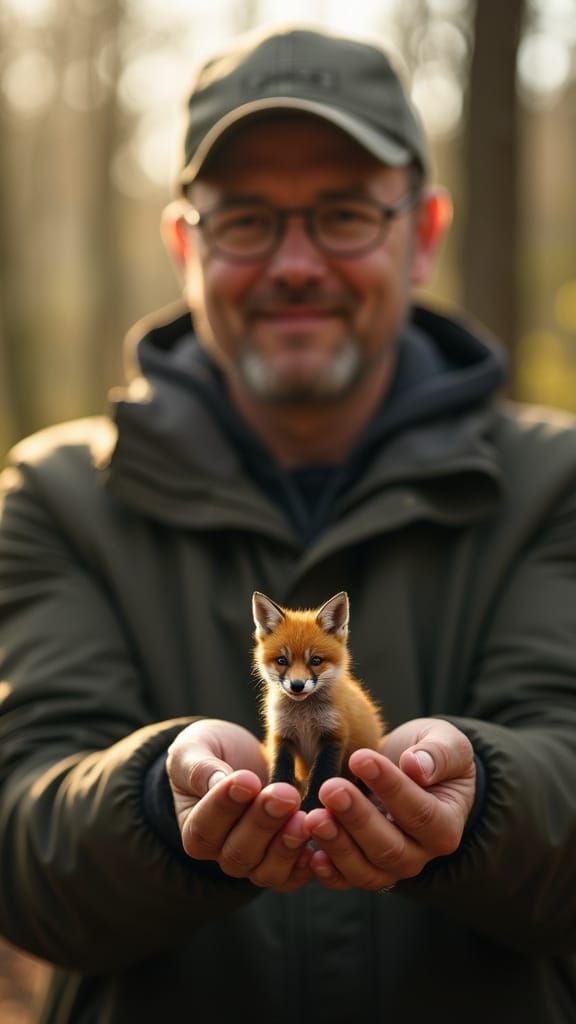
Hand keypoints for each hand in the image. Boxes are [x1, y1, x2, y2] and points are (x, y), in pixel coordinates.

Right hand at [166, 719, 312, 890]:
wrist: (247, 759)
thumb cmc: (214, 751)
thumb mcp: (196, 749)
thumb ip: (199, 767)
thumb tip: (217, 783)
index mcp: (195, 829)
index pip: (205, 827)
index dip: (224, 806)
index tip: (245, 780)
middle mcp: (223, 854)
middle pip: (239, 852)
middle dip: (263, 822)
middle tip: (284, 794)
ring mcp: (255, 864)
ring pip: (267, 870)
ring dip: (287, 845)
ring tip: (304, 818)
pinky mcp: (286, 864)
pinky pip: (294, 876)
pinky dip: (306, 864)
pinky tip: (318, 842)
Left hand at [305, 718, 475, 890]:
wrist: (409, 770)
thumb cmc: (429, 754)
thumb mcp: (446, 742)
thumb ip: (439, 754)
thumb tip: (417, 766)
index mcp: (446, 825)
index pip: (419, 812)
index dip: (390, 787)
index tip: (361, 758)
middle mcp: (420, 854)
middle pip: (389, 847)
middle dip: (357, 819)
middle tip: (330, 789)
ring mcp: (390, 867)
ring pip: (365, 869)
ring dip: (337, 845)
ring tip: (313, 818)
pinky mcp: (363, 868)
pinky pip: (345, 879)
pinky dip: (328, 872)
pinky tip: (309, 853)